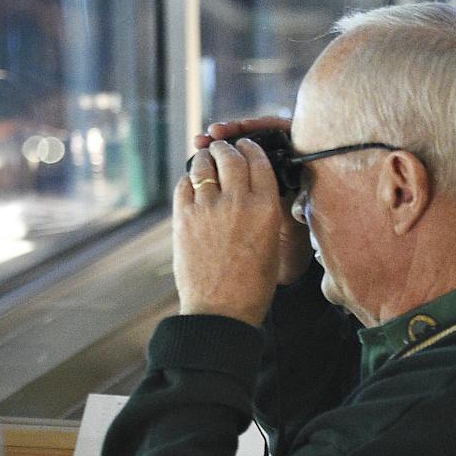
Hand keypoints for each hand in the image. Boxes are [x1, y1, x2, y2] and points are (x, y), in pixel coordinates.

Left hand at [174, 139, 285, 326]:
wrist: (221, 310)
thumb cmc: (251, 284)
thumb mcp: (272, 244)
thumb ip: (264, 212)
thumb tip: (254, 191)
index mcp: (266, 208)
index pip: (259, 161)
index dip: (251, 148)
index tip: (247, 145)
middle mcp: (237, 202)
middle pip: (231, 156)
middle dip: (227, 148)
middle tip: (223, 147)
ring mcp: (207, 208)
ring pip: (204, 165)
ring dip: (205, 157)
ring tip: (206, 157)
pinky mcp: (183, 218)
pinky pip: (184, 185)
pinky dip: (189, 179)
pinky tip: (192, 183)